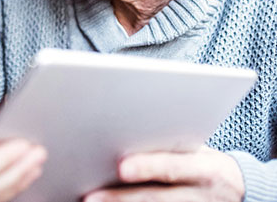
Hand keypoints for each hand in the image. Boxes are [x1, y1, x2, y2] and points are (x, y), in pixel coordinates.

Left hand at [83, 146, 243, 201]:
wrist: (238, 190)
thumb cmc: (203, 162)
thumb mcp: (196, 152)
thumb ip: (167, 148)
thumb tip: (123, 132)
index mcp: (205, 169)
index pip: (173, 168)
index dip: (147, 167)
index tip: (121, 167)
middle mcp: (201, 195)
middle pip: (156, 199)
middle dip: (120, 198)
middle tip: (90, 197)